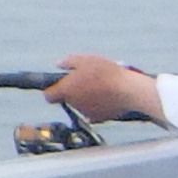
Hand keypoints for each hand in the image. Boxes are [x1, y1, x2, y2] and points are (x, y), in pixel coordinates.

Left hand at [48, 55, 162, 121]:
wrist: (129, 90)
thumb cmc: (105, 73)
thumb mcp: (84, 60)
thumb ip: (68, 62)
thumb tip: (59, 65)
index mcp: (66, 90)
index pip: (48, 96)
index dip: (52, 90)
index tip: (60, 85)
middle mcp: (73, 104)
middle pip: (67, 99)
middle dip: (74, 91)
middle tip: (87, 80)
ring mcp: (86, 113)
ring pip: (81, 105)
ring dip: (86, 98)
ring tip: (101, 87)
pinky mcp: (99, 118)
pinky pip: (94, 111)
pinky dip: (98, 106)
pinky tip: (108, 97)